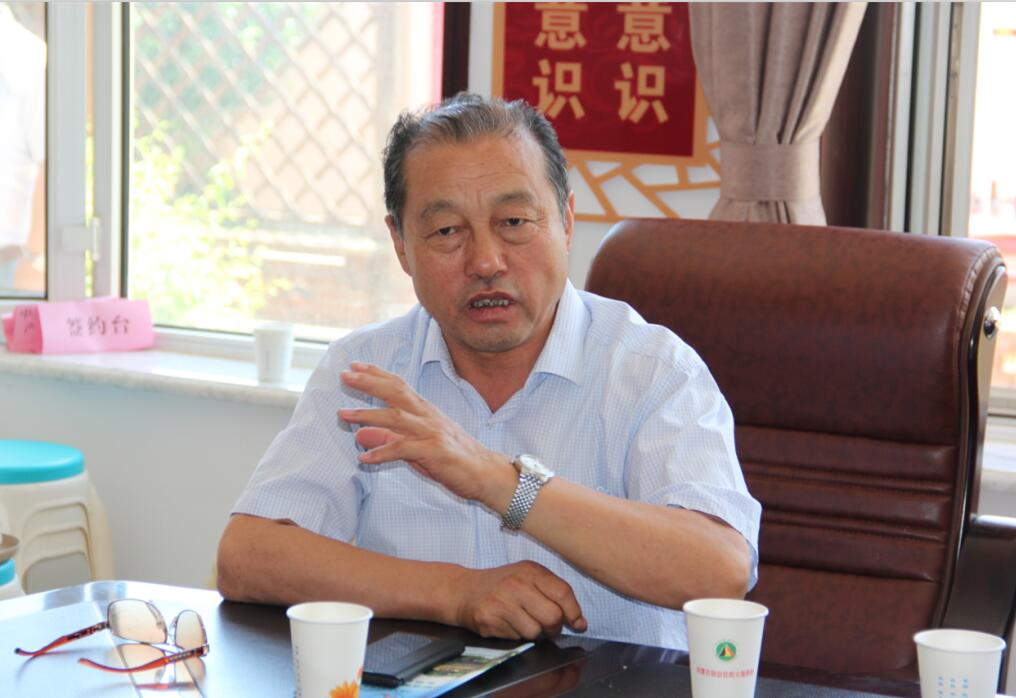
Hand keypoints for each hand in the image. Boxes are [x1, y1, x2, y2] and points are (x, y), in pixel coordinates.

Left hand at [338, 363, 509, 503]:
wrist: (487, 473)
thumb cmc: (454, 458)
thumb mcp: (417, 447)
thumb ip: (389, 439)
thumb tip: (359, 434)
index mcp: (426, 411)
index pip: (398, 385)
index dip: (376, 374)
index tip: (355, 365)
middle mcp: (428, 416)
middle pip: (395, 392)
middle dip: (368, 382)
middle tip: (345, 375)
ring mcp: (432, 432)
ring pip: (395, 417)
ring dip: (367, 415)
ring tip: (343, 415)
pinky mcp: (435, 451)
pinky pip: (403, 450)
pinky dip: (381, 453)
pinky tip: (364, 458)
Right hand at [452, 561, 586, 640]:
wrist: (463, 590)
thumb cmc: (503, 585)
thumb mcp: (528, 578)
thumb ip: (555, 594)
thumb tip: (580, 623)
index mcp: (530, 571)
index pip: (562, 592)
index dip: (574, 611)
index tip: (577, 623)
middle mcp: (516, 584)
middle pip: (552, 617)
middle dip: (554, 627)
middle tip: (546, 625)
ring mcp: (501, 602)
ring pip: (535, 632)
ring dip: (535, 633)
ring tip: (523, 621)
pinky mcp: (489, 620)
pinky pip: (516, 638)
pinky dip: (517, 636)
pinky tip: (508, 624)